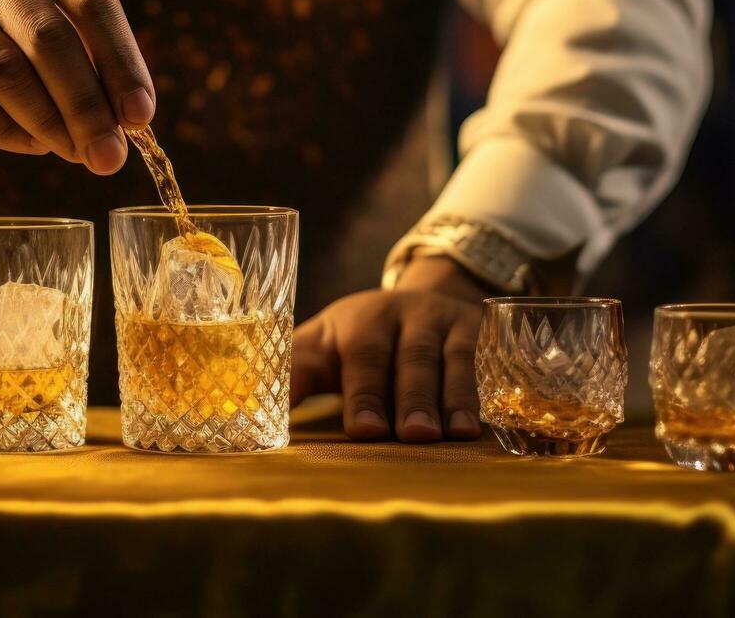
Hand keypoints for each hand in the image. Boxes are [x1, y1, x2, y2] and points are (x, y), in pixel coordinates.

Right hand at [0, 0, 154, 172]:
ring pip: (4, 72)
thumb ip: (70, 30)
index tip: (143, 118)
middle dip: (88, 108)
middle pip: (50, 41)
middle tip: (111, 159)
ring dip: (47, 123)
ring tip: (74, 155)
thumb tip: (124, 113)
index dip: (124, 63)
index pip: (94, 1)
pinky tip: (30, 145)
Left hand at [291, 256, 487, 442]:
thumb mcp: (325, 346)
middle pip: (406, 358)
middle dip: (407, 396)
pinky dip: (486, 389)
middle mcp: (402, 315)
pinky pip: (486, 360)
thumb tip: (248, 411)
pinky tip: (485, 420)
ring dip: (452, 396)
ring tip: (451, 434)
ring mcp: (444, 320)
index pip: (357, 356)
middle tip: (408, 435)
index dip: (360, 394)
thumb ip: (292, 373)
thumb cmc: (362, 339)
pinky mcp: (480, 330)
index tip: (361, 431)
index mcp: (357, 321)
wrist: (425, 298)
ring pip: (450, 358)